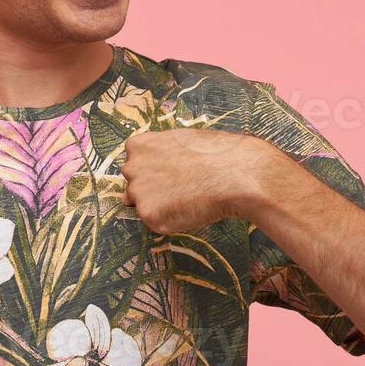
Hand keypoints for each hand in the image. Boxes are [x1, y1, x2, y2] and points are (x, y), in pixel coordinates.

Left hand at [119, 128, 257, 234]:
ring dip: (160, 206)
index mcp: (137, 146)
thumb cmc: (215, 154)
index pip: (135, 165)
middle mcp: (131, 168)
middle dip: (151, 191)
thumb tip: (160, 171)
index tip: (172, 175)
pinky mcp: (149, 215)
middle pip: (133, 187)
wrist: (233, 173)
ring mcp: (138, 192)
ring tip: (188, 198)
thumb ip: (162, 155)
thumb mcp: (181, 142)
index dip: (154, 172)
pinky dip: (171, 221)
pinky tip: (190, 209)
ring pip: (143, 206)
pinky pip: (157, 223)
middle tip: (180, 190)